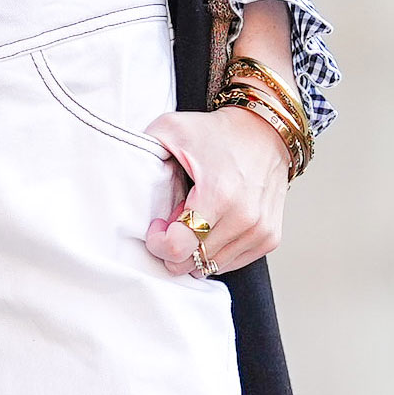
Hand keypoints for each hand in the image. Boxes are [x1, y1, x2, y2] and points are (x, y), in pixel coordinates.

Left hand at [142, 99, 287, 279]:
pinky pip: (231, 263)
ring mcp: (260, 231)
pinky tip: (213, 224)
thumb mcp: (171, 128)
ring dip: (196, 248)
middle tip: (176, 218)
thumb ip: (143, 151)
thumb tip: (124, 178)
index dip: (158, 241)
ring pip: (210, 266)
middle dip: (175, 246)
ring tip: (197, 218)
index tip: (158, 223)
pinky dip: (215, 250)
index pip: (178, 248)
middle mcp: (244, 217)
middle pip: (192, 262)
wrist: (265, 131)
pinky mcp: (269, 238)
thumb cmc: (216, 133)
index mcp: (219, 194)